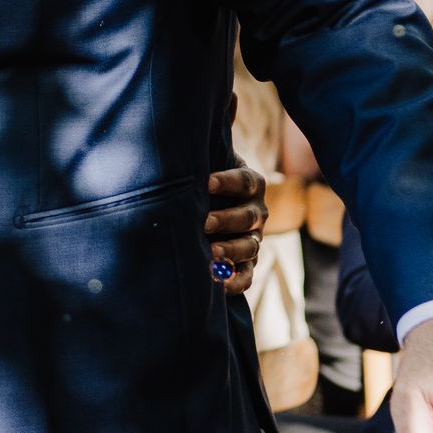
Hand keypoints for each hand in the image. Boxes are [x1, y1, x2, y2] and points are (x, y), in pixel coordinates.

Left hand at [205, 163, 266, 297]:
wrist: (205, 209)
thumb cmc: (201, 184)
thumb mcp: (205, 169)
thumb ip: (198, 162)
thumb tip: (176, 148)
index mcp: (250, 185)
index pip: (244, 181)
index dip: (227, 181)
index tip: (205, 182)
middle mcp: (257, 212)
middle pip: (247, 216)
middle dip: (226, 219)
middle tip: (204, 222)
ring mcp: (254, 238)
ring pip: (249, 246)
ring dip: (231, 250)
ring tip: (211, 253)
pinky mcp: (247, 263)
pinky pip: (247, 276)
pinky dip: (234, 281)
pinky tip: (218, 285)